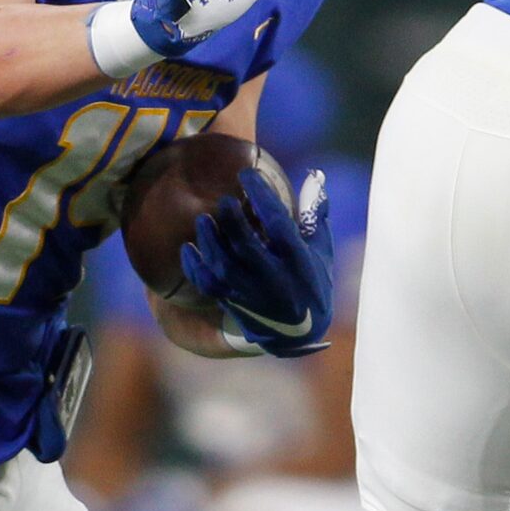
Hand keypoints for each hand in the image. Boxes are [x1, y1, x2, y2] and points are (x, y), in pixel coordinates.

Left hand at [176, 165, 335, 356]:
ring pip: (224, 267)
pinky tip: (188, 247)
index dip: (262, 196)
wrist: (297, 335)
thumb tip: (313, 175)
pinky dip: (194, 266)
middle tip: (225, 200)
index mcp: (299, 262)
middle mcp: (274, 279)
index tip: (248, 174)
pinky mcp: (233, 303)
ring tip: (203, 220)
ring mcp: (251, 294)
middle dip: (233, 220)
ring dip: (210, 241)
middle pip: (247, 247)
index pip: (279, 224)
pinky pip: (207, 285)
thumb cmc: (311, 281)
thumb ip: (315, 214)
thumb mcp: (321, 250)